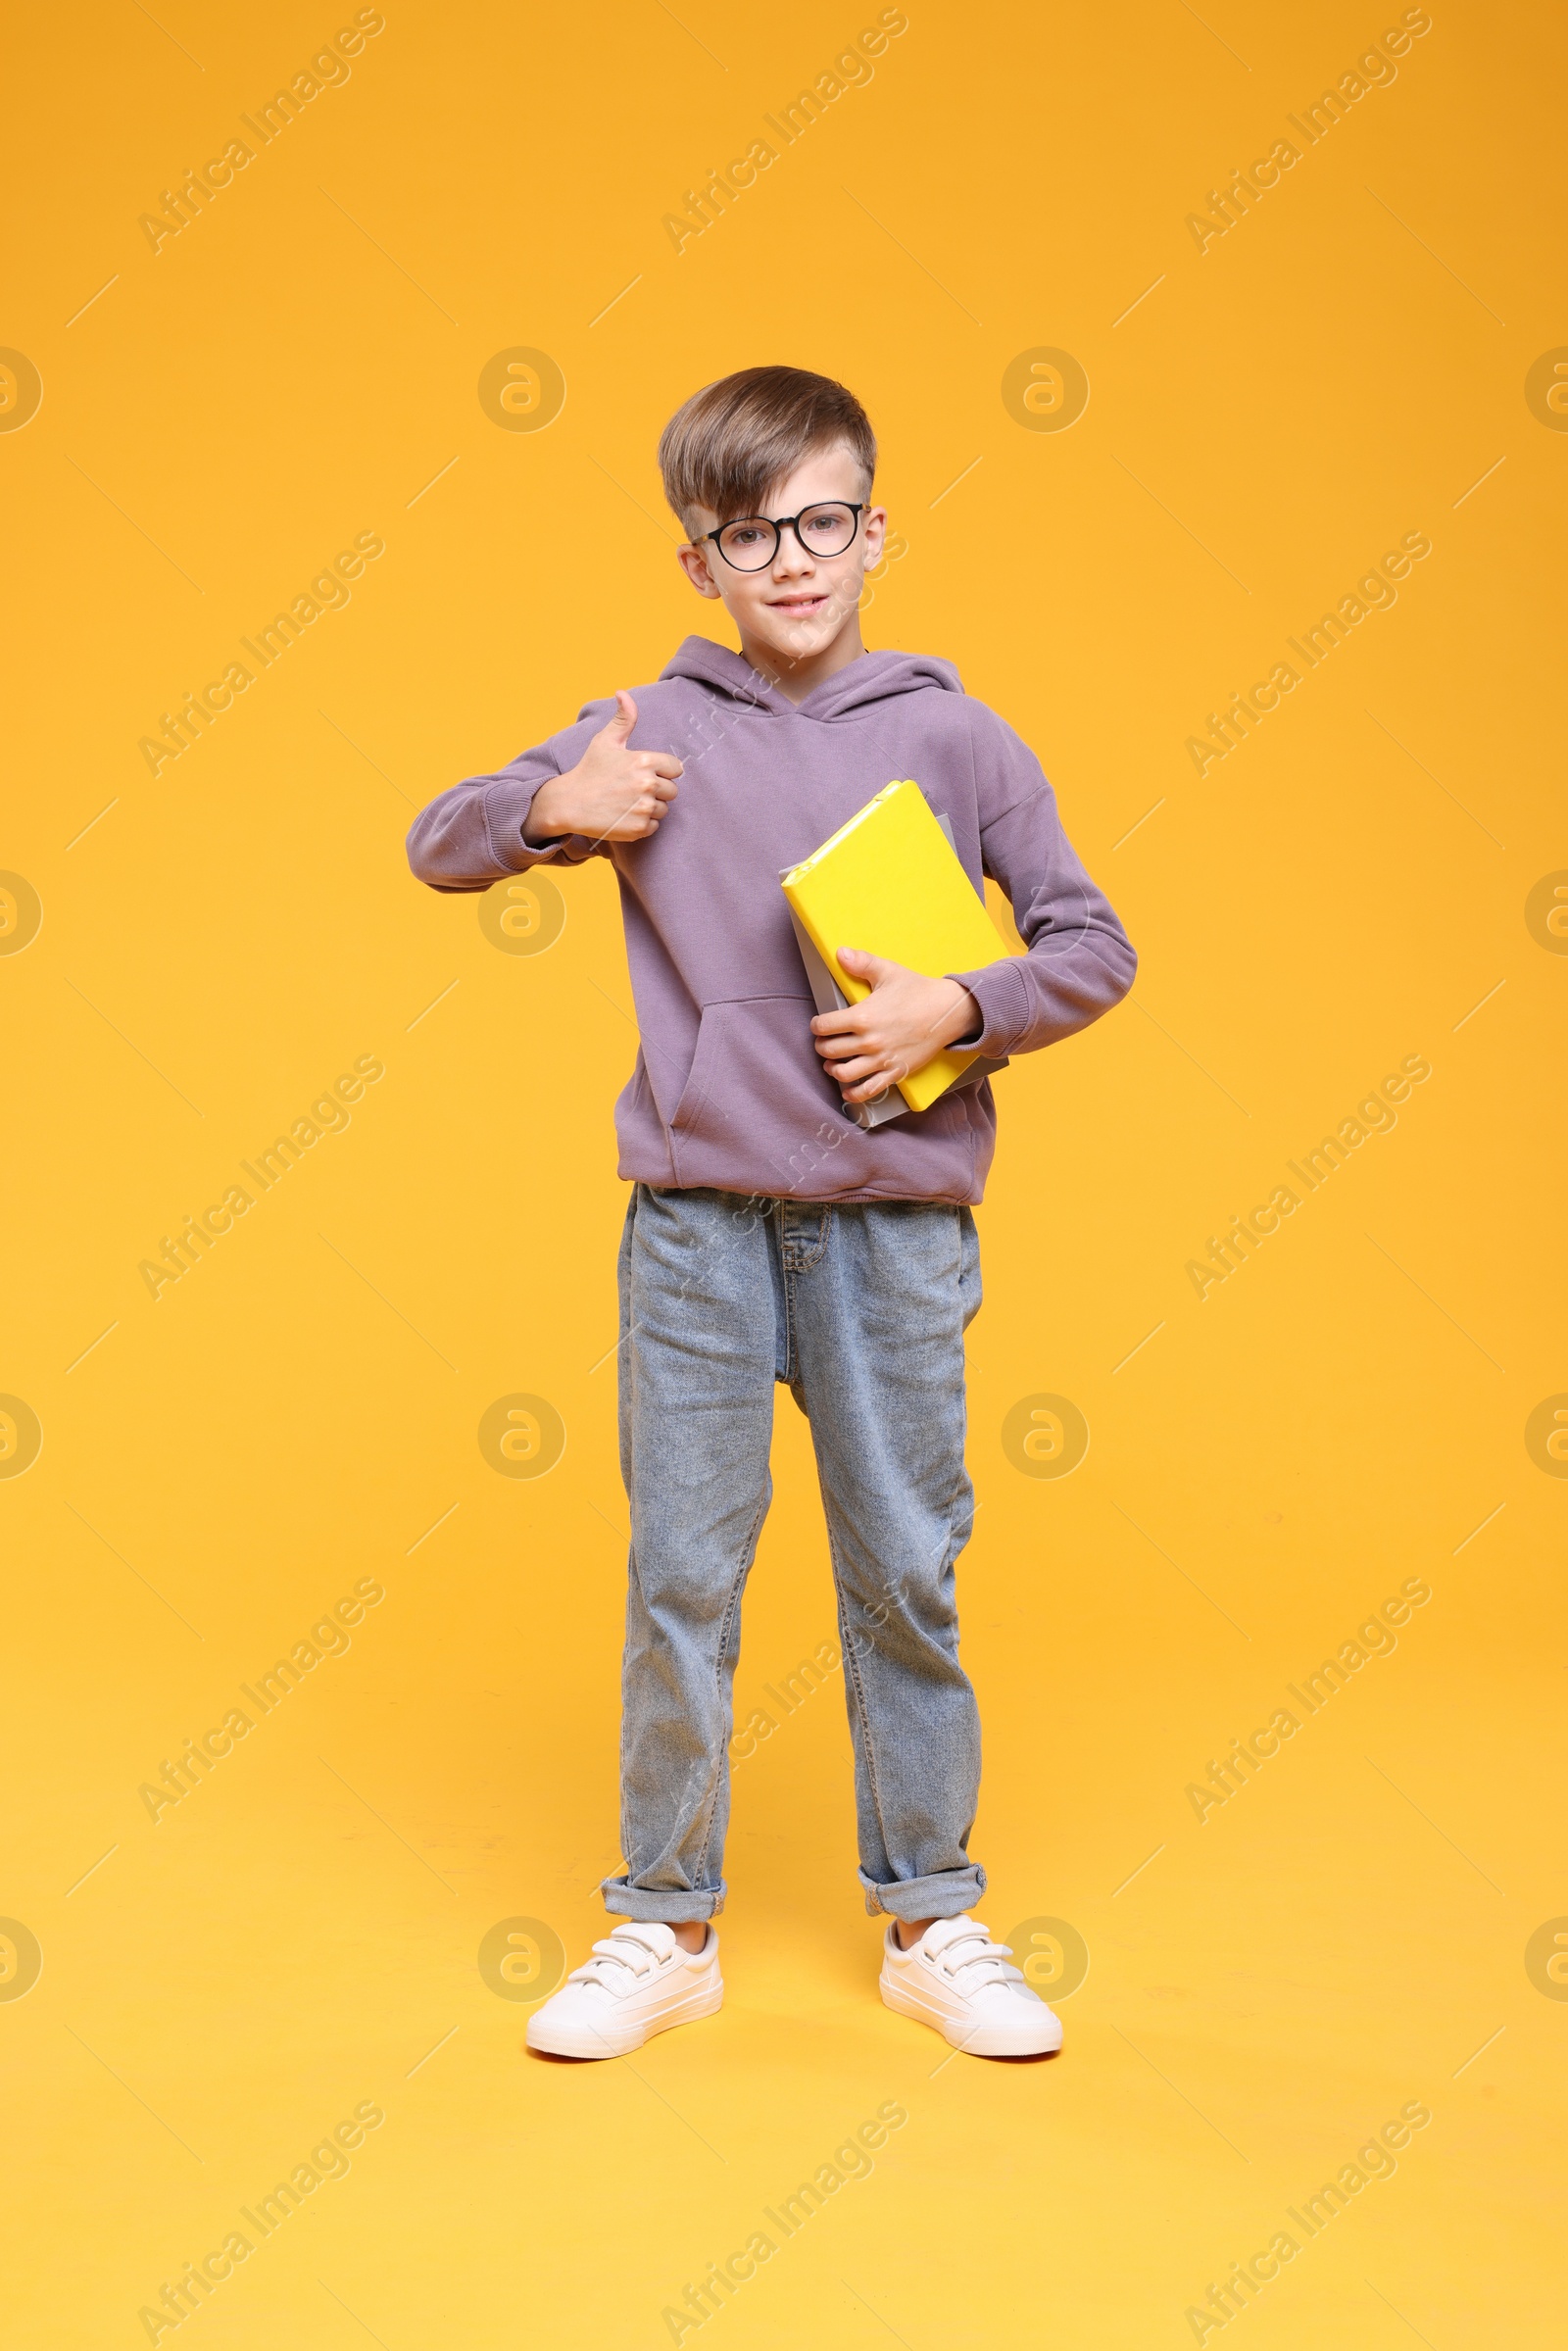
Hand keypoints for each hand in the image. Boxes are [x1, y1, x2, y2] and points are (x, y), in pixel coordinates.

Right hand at [523, 691, 682, 844]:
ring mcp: (644, 808)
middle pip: (672, 791)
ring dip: (650, 807)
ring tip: (627, 802)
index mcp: (644, 761)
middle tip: (633, 789)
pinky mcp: (639, 829)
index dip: (663, 770)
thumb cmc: (589, 770)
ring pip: (664, 809)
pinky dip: (643, 823)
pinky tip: (625, 815)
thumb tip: (623, 693)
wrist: (569, 804)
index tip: (645, 773)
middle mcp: (647, 785)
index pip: (675, 768)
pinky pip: (655, 826)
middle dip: (658, 790)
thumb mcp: (605, 741)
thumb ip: (623, 718)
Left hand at [810, 948, 980, 1103]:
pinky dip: (853, 1094)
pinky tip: (847, 1089)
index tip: (818, 1024)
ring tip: (832, 1063)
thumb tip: (840, 953)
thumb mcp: (888, 972)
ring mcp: (882, 1059)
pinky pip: (868, 1090)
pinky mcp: (895, 1072)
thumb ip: (861, 963)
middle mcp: (869, 1041)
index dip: (816, 1025)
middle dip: (822, 1046)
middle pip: (829, 1050)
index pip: (823, 1026)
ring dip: (832, 1069)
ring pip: (843, 1073)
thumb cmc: (917, 991)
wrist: (947, 1012)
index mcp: (863, 1016)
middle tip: (825, 1042)